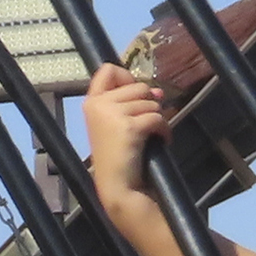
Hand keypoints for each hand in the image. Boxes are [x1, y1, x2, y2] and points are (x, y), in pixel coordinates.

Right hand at [84, 61, 163, 178]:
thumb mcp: (114, 124)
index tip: (134, 95)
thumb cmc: (116, 157)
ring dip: (157, 119)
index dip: (127, 77)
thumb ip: (130, 102)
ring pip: (151, 102)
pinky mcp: (129, 126)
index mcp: (91, 102)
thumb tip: (158, 91)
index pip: (108, 70)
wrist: (117, 185)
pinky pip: (157, 118)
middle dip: (148, 104)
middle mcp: (98, 104)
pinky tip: (159, 141)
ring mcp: (112, 114)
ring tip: (149, 136)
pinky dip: (164, 130)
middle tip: (143, 124)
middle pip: (138, 86)